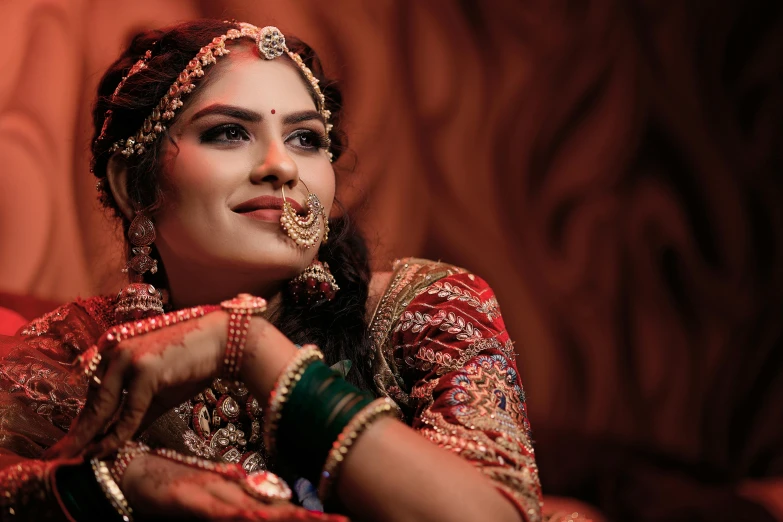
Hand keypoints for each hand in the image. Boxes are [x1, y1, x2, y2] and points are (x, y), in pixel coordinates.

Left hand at [47, 310, 228, 458]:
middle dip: (78, 431)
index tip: (73, 441)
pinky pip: (128, 411)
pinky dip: (116, 435)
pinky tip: (105, 451)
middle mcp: (115, 348)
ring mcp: (128, 358)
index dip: (83, 418)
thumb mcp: (160, 389)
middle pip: (92, 398)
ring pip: (103, 406)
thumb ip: (137, 411)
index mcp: (115, 347)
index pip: (94, 389)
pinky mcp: (145, 370)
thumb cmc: (195, 362)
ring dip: (88, 436)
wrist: (224, 342)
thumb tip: (120, 438)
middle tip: (60, 455)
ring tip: (75, 458)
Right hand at [121, 452, 346, 521]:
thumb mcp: (211, 494)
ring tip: (315, 520)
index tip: (339, 519)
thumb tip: (270, 501)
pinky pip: (219, 510)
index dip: (309, 516)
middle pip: (278, 509)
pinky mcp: (190, 499)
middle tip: (343, 521)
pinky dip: (239, 514)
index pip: (282, 506)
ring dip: (286, 517)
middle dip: (309, 519)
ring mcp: (213, 494)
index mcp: (240, 492)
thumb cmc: (172, 483)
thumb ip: (238, 496)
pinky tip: (256, 518)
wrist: (131, 469)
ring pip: (256, 510)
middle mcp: (233, 492)